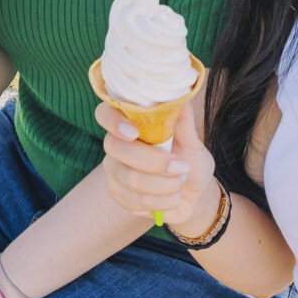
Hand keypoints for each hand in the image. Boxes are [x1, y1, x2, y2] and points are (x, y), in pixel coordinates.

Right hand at [97, 99, 216, 231]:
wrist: (193, 193)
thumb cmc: (189, 160)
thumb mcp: (192, 141)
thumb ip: (183, 121)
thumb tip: (181, 97)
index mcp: (128, 123)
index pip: (104, 114)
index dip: (113, 121)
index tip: (134, 132)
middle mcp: (115, 145)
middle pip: (116, 149)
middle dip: (154, 161)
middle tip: (181, 166)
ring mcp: (113, 171)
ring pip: (131, 179)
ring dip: (165, 184)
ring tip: (180, 181)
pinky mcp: (118, 196)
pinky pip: (137, 201)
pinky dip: (164, 200)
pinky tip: (173, 196)